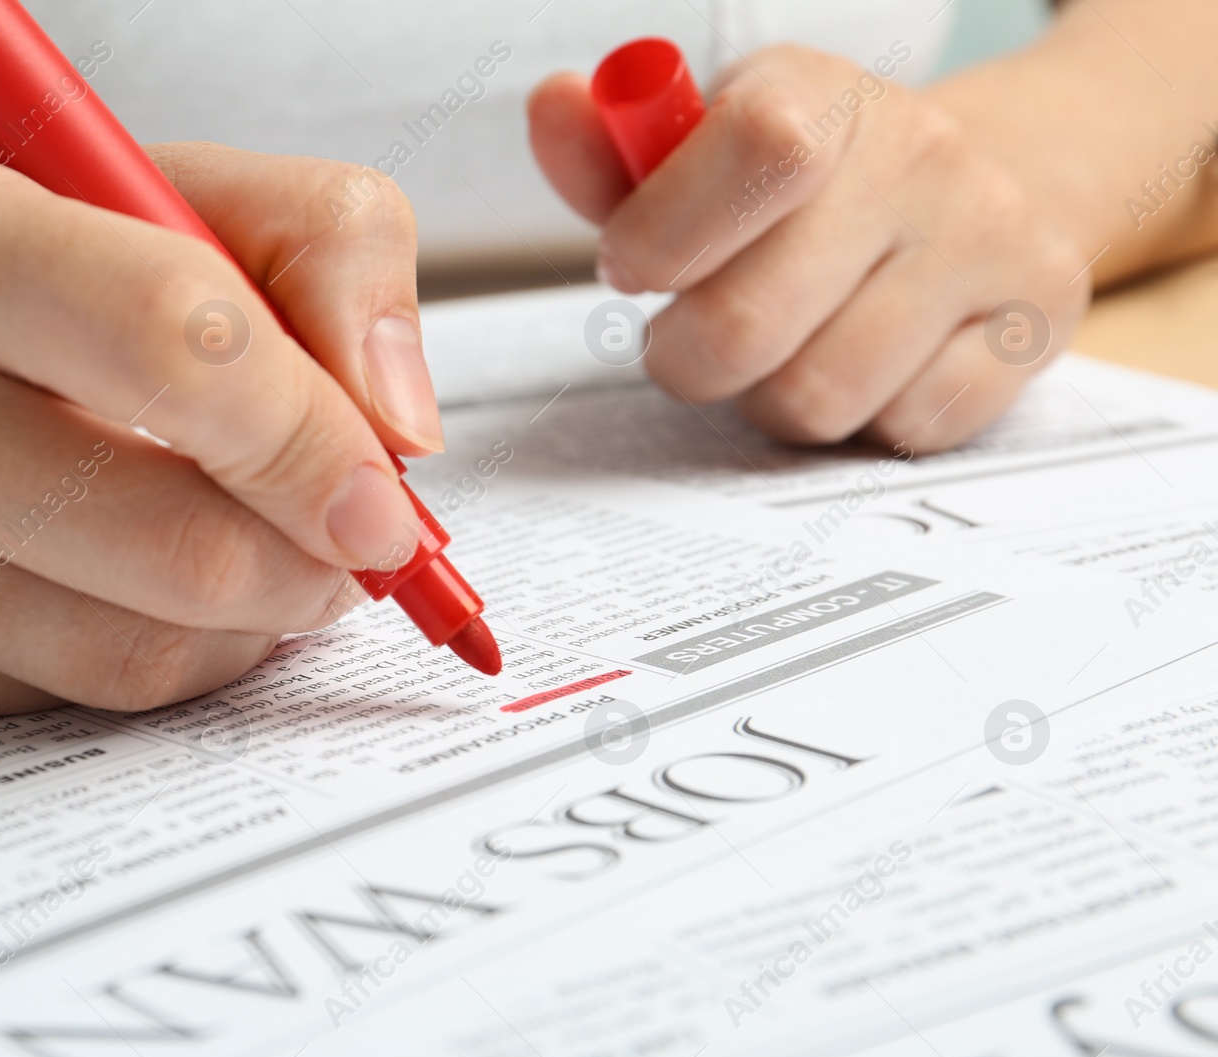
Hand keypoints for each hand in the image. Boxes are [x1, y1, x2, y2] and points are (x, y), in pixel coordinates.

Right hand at [0, 145, 439, 718]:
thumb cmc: (13, 283)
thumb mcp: (169, 197)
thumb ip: (328, 249)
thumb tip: (402, 430)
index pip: (180, 347)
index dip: (316, 441)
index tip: (385, 502)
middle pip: (177, 545)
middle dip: (308, 567)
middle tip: (346, 550)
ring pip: (138, 654)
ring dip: (249, 626)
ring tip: (251, 561)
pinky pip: (72, 706)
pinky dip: (159, 663)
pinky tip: (137, 595)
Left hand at [529, 44, 1088, 450]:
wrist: (985, 182)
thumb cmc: (806, 188)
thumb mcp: (704, 155)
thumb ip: (613, 157)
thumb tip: (552, 107)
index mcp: (823, 95)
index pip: (756, 149)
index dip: (665, 235)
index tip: (633, 268)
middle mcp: (920, 154)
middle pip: (749, 325)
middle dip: (687, 359)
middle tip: (692, 342)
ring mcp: (989, 238)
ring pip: (818, 398)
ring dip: (772, 399)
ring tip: (787, 351)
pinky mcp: (1037, 321)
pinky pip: (905, 428)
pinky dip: (866, 421)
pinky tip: (870, 367)